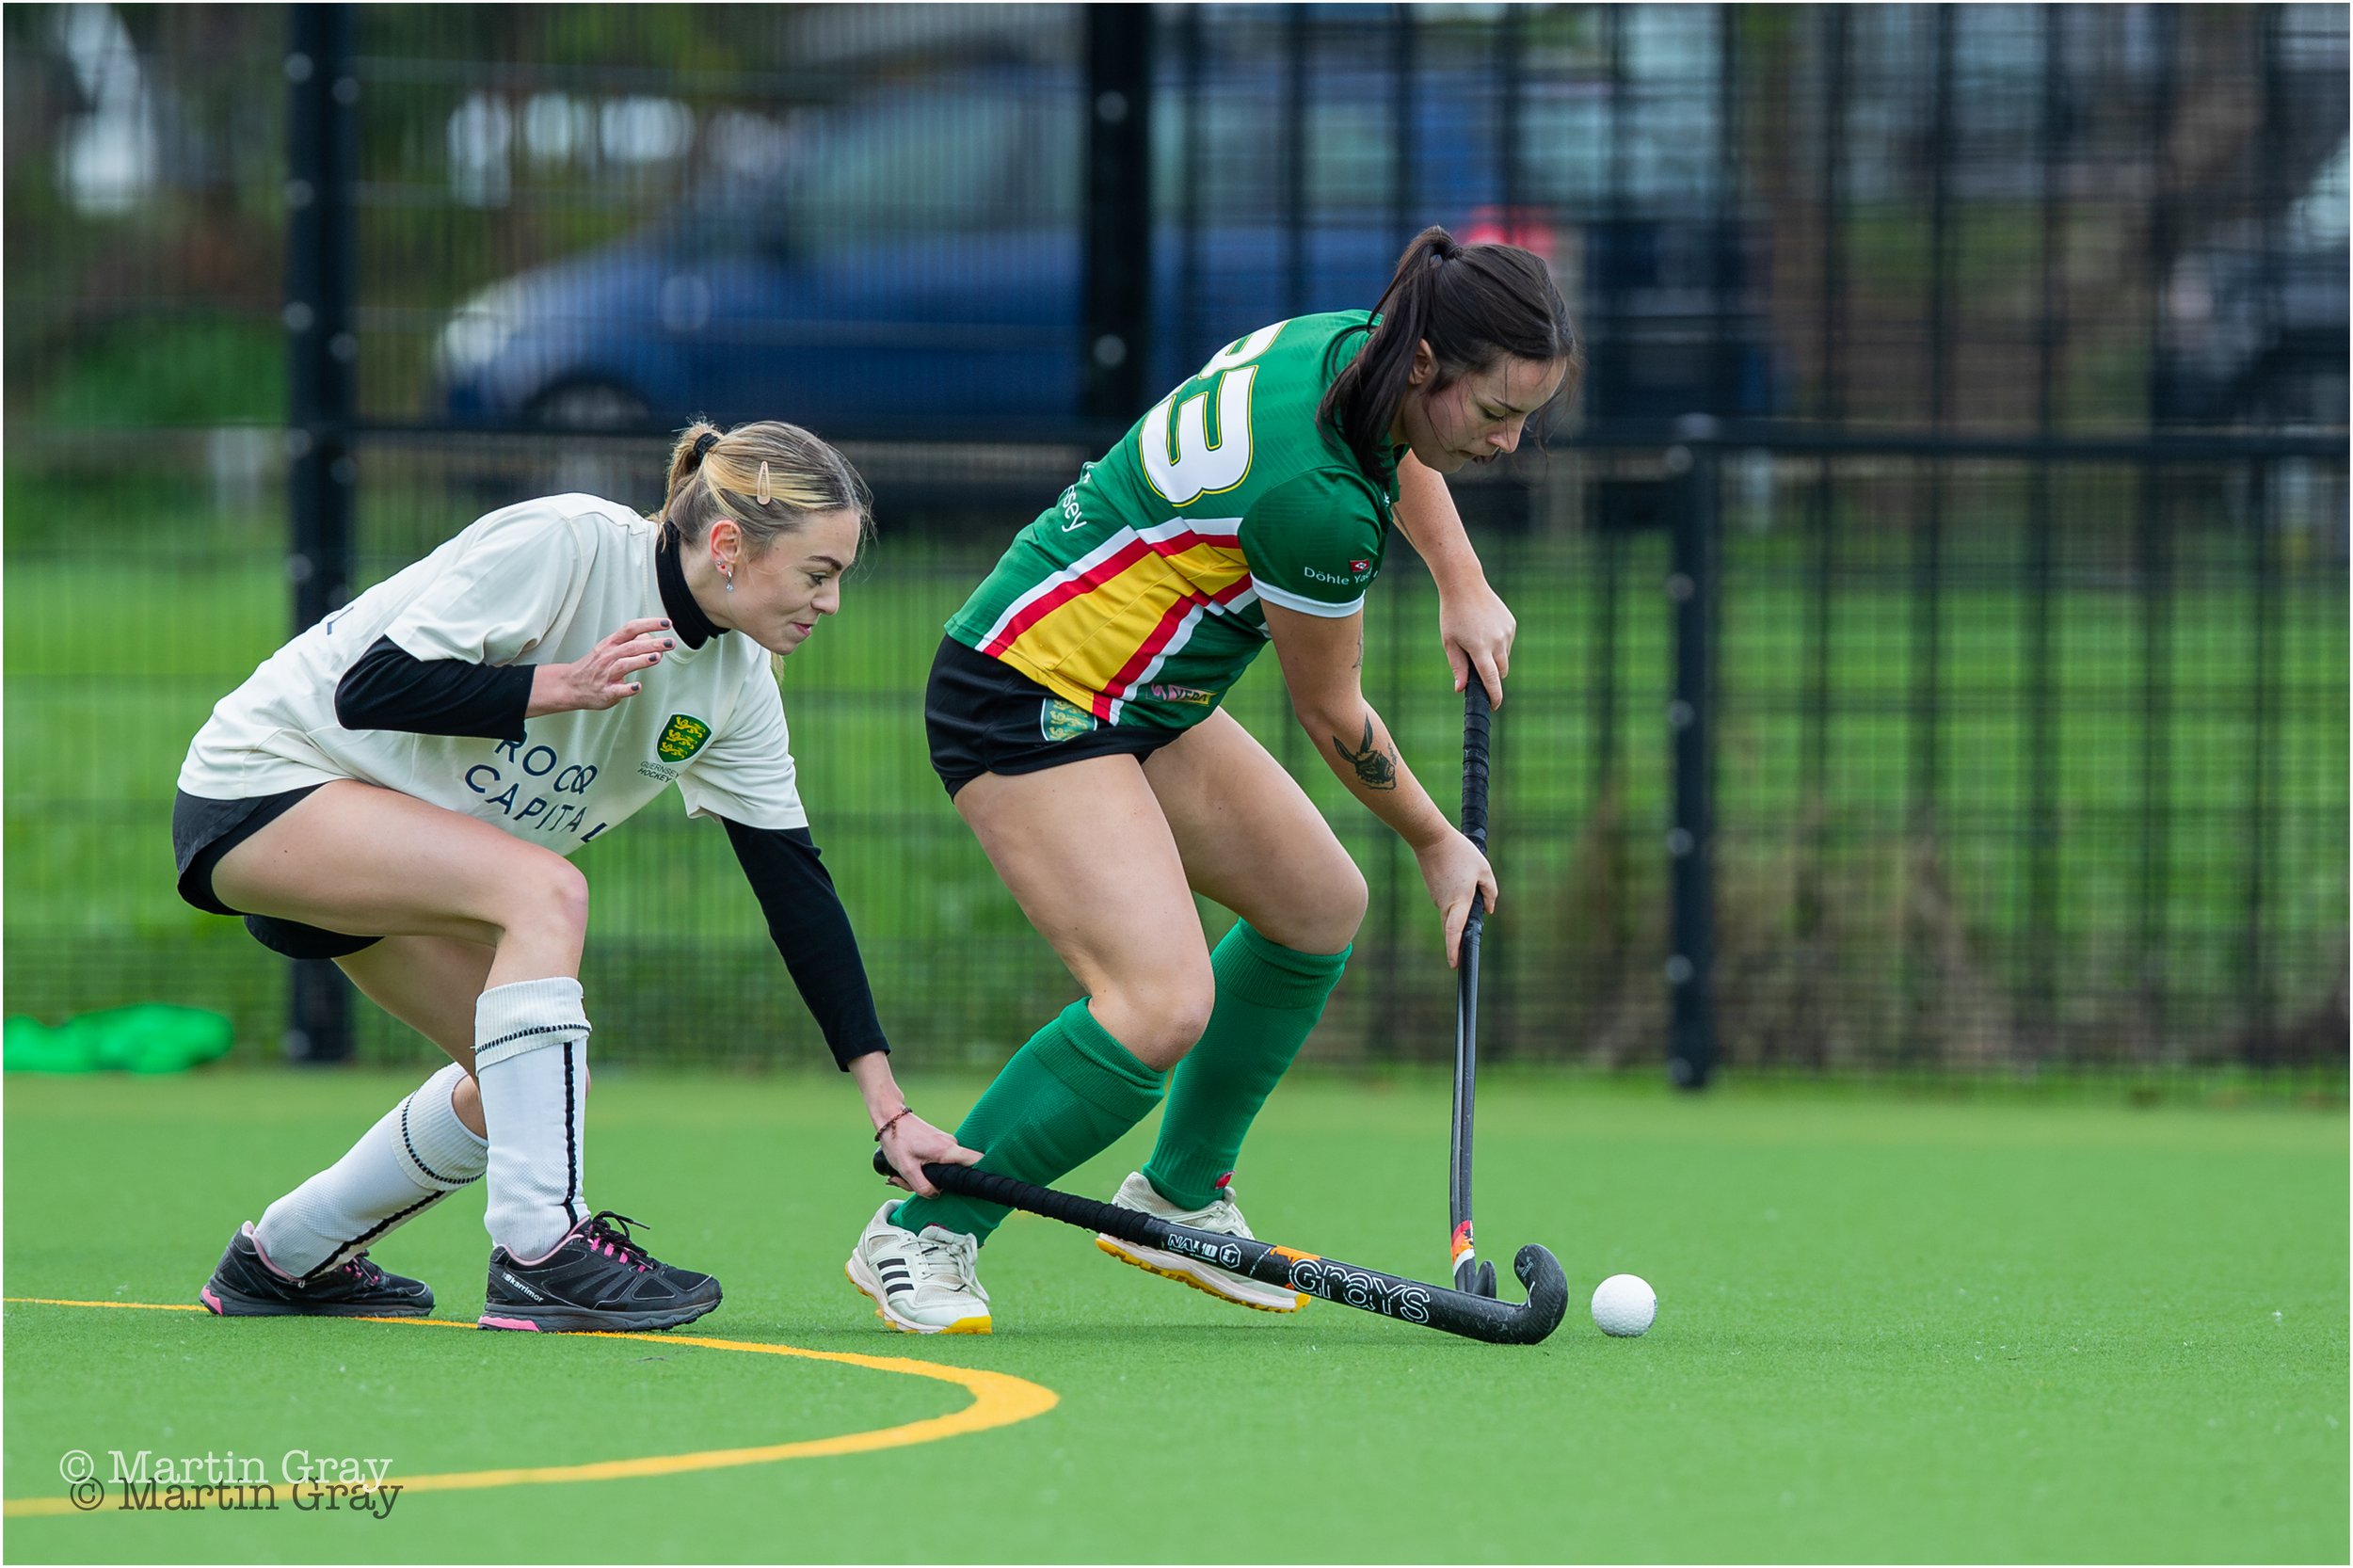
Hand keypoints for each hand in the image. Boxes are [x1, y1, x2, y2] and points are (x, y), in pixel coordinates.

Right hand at [529, 618, 674, 715]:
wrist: (570, 685)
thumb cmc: (594, 666)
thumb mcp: (609, 648)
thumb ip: (630, 642)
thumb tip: (652, 635)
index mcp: (611, 644)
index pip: (631, 629)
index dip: (649, 624)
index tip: (667, 623)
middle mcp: (608, 656)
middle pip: (631, 647)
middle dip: (652, 644)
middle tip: (670, 643)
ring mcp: (606, 674)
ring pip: (624, 665)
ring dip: (641, 660)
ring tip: (657, 657)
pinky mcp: (605, 692)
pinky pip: (616, 690)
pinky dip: (627, 689)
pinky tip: (638, 687)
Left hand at [878, 1112, 980, 1198]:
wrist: (890, 1119)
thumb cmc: (898, 1140)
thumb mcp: (907, 1169)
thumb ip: (923, 1186)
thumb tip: (935, 1195)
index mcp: (948, 1151)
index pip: (977, 1161)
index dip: (980, 1174)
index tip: (973, 1187)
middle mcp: (951, 1145)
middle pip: (955, 1171)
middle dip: (935, 1182)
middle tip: (912, 1183)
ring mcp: (945, 1143)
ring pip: (943, 1167)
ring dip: (924, 1175)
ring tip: (904, 1175)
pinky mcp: (938, 1143)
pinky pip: (936, 1161)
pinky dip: (922, 1168)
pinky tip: (907, 1167)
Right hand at [1415, 829, 1498, 968]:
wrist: (1431, 838)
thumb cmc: (1459, 852)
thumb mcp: (1483, 869)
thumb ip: (1490, 891)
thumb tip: (1489, 910)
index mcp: (1459, 900)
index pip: (1456, 931)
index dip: (1454, 950)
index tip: (1454, 965)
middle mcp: (1445, 903)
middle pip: (1451, 930)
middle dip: (1456, 944)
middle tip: (1461, 959)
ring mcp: (1437, 898)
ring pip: (1450, 916)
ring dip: (1459, 918)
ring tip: (1468, 904)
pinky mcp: (1434, 891)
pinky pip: (1447, 904)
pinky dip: (1454, 904)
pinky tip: (1460, 887)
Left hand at [1438, 579, 1514, 709]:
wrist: (1465, 585)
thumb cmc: (1452, 615)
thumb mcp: (1450, 642)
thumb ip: (1458, 667)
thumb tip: (1461, 690)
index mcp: (1480, 648)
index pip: (1491, 680)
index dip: (1494, 696)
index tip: (1494, 707)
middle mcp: (1497, 641)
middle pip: (1501, 672)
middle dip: (1492, 677)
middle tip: (1477, 669)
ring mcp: (1507, 632)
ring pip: (1504, 658)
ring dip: (1494, 659)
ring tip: (1476, 642)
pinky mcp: (1511, 624)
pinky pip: (1506, 643)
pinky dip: (1498, 645)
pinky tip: (1484, 631)